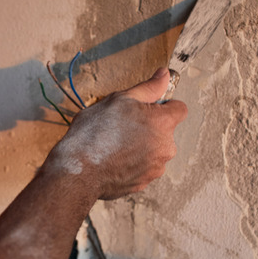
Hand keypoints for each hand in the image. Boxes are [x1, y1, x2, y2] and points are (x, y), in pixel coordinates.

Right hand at [43, 67, 187, 199]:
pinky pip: (142, 168)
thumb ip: (148, 88)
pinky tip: (113, 159)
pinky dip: (131, 163)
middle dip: (149, 127)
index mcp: (163, 123)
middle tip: (123, 125)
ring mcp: (155, 168)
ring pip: (153, 151)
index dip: (164, 105)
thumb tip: (164, 75)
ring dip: (140, 146)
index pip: (180, 108)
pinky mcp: (143, 183)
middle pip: (165, 132)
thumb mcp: (120, 99)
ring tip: (115, 144)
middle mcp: (165, 148)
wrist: (78, 171)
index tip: (147, 107)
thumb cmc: (95, 133)